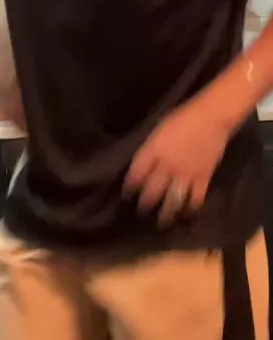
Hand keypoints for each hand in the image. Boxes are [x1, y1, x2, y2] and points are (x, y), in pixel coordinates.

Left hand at [123, 99, 228, 225]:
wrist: (211, 118)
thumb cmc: (182, 118)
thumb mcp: (158, 130)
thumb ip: (150, 149)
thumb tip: (142, 165)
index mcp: (153, 150)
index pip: (136, 175)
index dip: (130, 188)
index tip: (127, 195)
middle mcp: (167, 166)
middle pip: (152, 193)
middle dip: (144, 205)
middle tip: (141, 211)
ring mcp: (186, 175)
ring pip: (172, 202)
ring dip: (165, 215)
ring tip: (161, 222)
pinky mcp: (203, 179)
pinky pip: (195, 200)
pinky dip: (190, 209)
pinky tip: (185, 214)